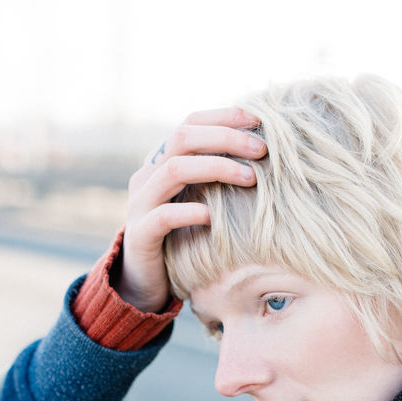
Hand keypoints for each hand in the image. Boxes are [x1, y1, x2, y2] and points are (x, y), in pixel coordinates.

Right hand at [119, 108, 266, 311]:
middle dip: (226, 138)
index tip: (257, 119)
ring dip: (216, 168)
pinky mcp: (139, 234)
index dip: (223, 117)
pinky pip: (163, 216)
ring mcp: (140, 203)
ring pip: (174, 170)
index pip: (190, 123)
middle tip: (262, 149)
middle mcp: (147, 175)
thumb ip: (216, 177)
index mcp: (161, 162)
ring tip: (250, 179)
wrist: (143, 280)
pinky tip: (213, 217)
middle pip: (184, 138)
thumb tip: (261, 154)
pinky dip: (190, 212)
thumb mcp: (197, 200)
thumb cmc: (181, 236)